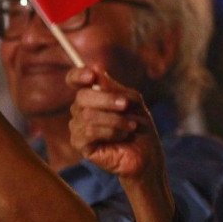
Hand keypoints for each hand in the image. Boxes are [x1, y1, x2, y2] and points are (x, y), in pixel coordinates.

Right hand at [67, 66, 162, 183]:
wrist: (147, 154)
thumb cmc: (140, 126)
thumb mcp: (132, 101)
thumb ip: (113, 87)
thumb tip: (96, 67)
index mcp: (93, 96)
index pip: (74, 80)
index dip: (78, 75)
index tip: (92, 75)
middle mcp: (81, 110)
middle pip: (82, 96)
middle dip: (107, 99)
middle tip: (126, 105)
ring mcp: (78, 128)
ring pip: (87, 115)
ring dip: (115, 119)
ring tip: (131, 126)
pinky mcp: (81, 145)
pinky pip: (88, 132)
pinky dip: (110, 132)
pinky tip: (122, 136)